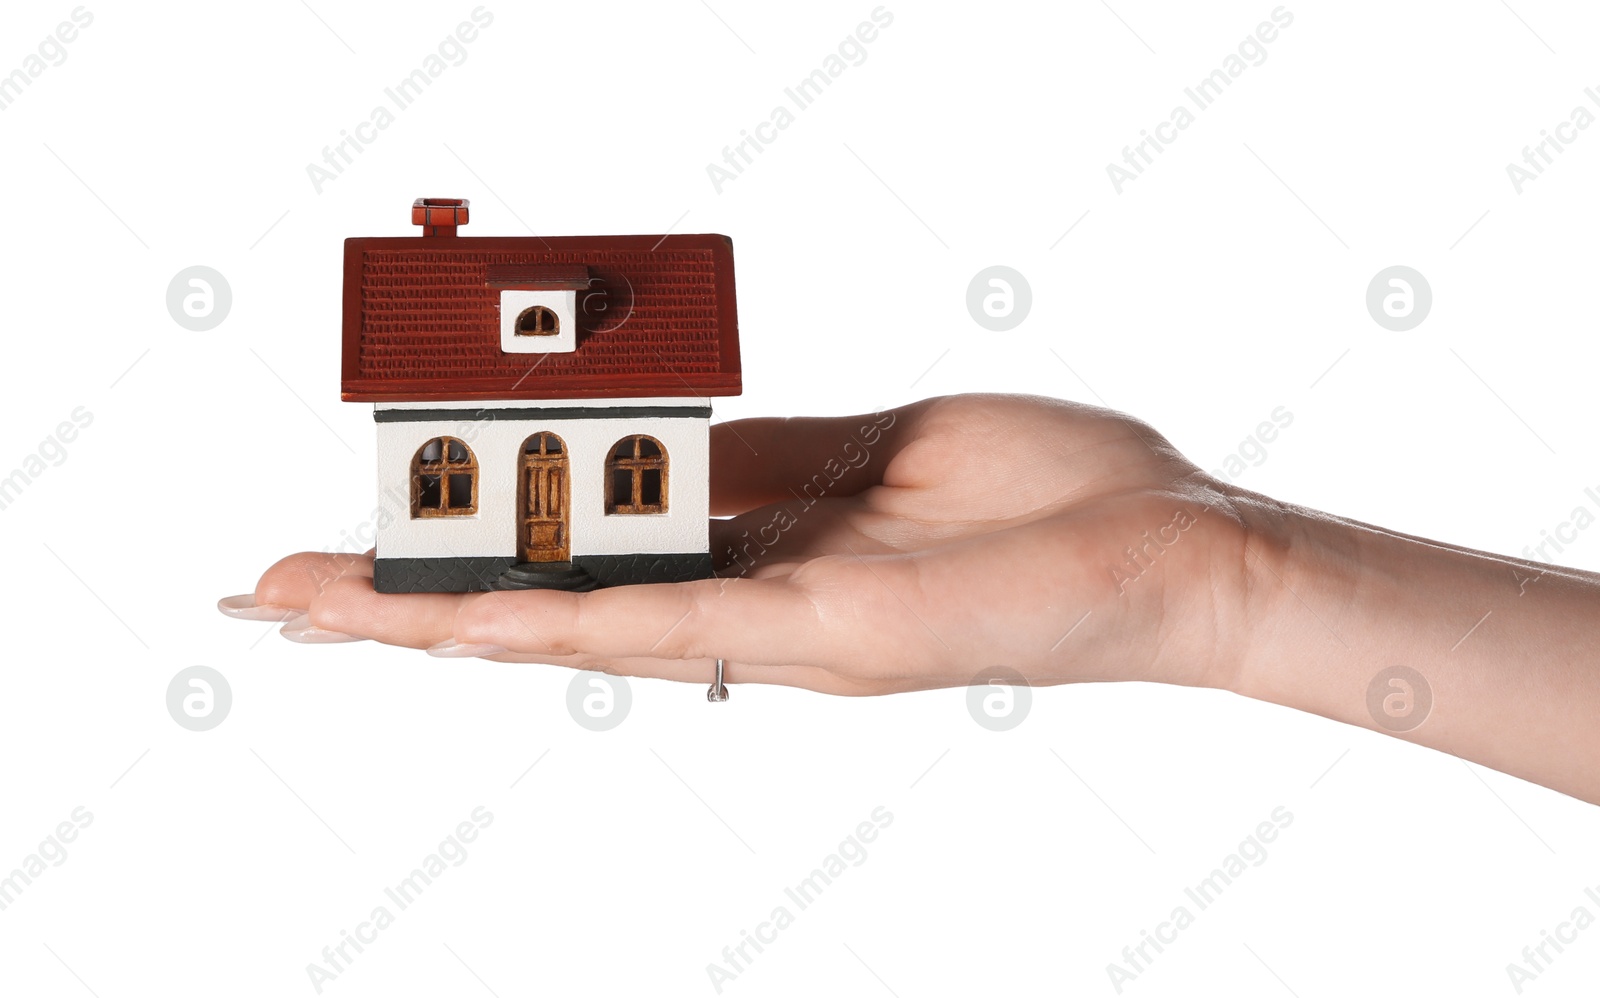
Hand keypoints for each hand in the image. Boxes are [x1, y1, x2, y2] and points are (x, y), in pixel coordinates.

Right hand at [220, 394, 1255, 695]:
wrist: (1164, 546)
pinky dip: (561, 621)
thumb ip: (761, 457)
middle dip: (417, 600)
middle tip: (279, 592)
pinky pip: (668, 624)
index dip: (475, 547)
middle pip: (555, 604)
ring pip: (582, 628)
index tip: (375, 537)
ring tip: (317, 611)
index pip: (589, 553)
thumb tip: (656, 443)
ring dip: (445, 620)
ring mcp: (777, 630)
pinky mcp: (821, 630)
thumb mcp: (874, 447)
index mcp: (762, 554)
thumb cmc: (1040, 492)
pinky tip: (466, 625)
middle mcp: (749, 608)